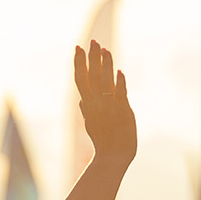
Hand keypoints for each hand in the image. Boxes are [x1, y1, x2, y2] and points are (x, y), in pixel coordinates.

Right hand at [74, 41, 136, 165]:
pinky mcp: (122, 111)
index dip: (79, 62)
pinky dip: (119, 82)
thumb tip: (81, 101)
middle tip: (93, 41)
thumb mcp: (91, 125)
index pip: (80, 79)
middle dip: (91, 57)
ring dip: (105, 64)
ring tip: (105, 49)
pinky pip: (120, 93)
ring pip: (105, 81)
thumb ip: (87, 111)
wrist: (112, 158)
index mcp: (88, 105)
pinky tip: (119, 71)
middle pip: (91, 76)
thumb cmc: (103, 143)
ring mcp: (109, 106)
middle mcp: (96, 103)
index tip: (78, 47)